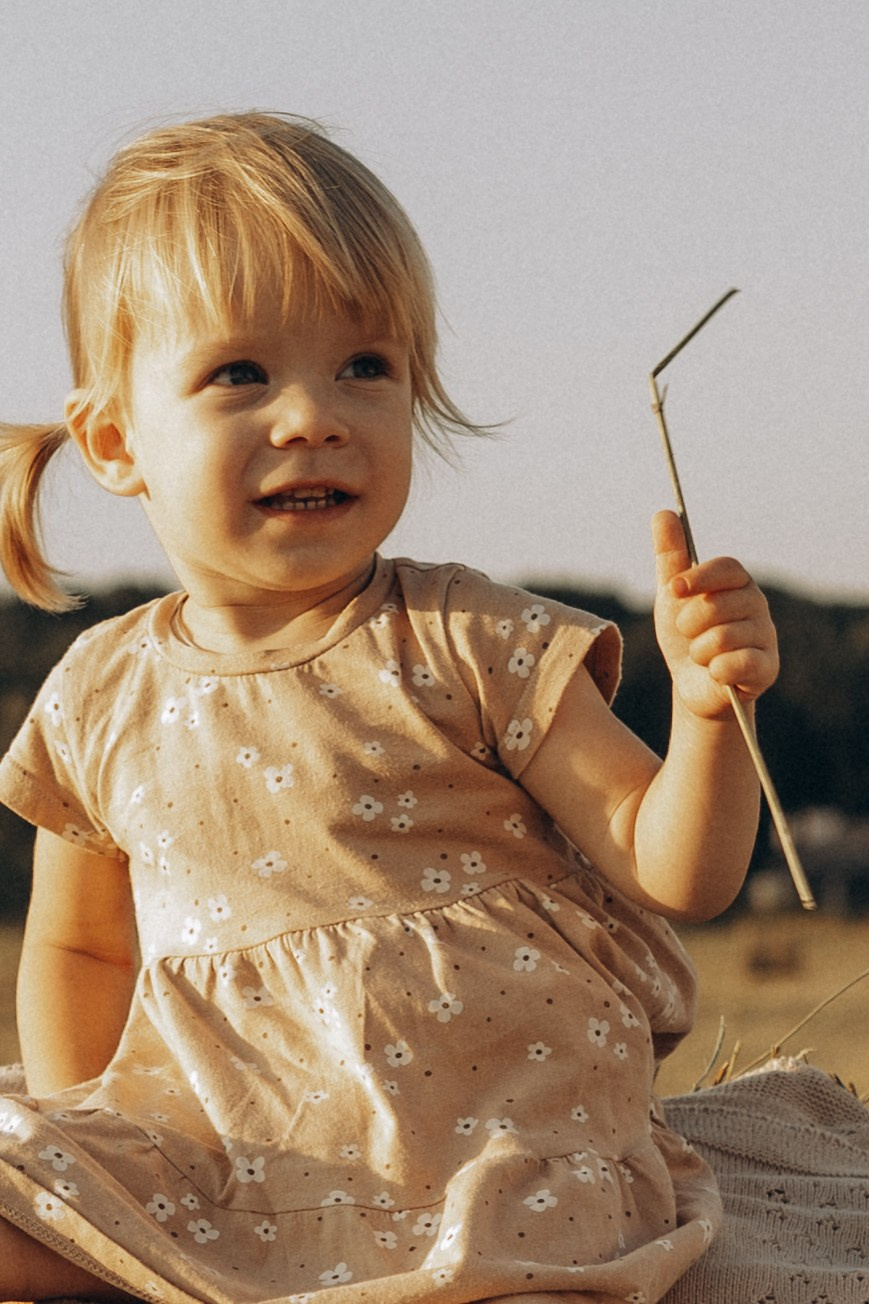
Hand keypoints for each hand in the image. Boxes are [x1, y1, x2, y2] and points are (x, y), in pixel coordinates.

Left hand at [652, 510, 778, 719]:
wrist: (693, 684)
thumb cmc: (685, 635)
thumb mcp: (673, 596)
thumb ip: (670, 557)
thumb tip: (663, 512)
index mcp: (737, 583)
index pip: (728, 567)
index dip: (699, 576)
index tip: (673, 590)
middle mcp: (758, 605)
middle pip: (719, 604)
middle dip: (690, 623)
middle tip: (687, 633)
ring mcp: (766, 637)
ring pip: (723, 637)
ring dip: (699, 650)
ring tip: (701, 655)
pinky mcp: (767, 668)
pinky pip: (736, 664)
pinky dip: (715, 670)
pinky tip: (716, 672)